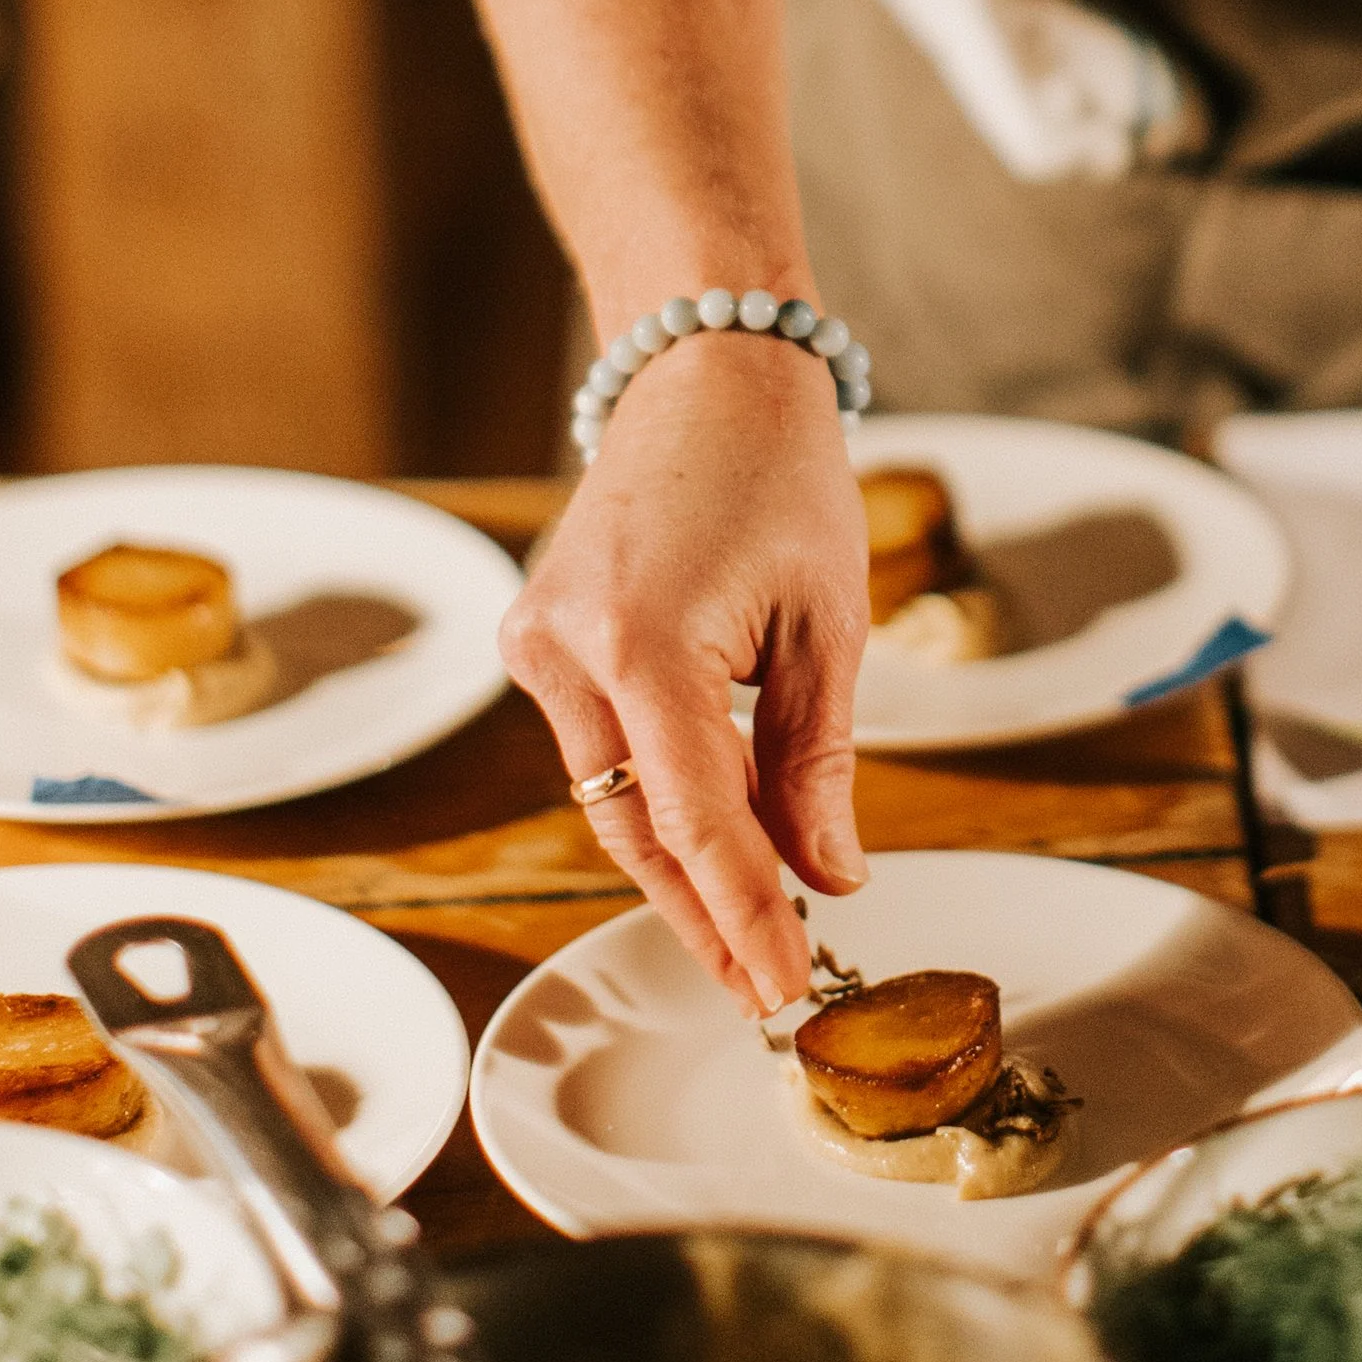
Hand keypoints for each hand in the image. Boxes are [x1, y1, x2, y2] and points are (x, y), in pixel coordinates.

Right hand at [500, 328, 869, 1010]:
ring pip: (608, 798)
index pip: (698, 823)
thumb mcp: (827, 624)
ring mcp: (536, 644)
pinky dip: (655, 793)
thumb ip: (816, 762)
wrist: (703, 372)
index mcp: (645, 641)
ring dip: (681, 860)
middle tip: (767, 987)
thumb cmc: (779, 476)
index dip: (745, 917)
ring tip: (755, 925)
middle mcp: (567, 650)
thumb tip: (827, 879)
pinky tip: (718, 830)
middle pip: (635, 829)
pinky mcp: (533, 637)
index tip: (785, 989)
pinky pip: (595, 748)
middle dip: (704, 914)